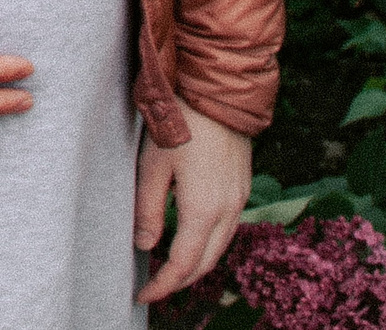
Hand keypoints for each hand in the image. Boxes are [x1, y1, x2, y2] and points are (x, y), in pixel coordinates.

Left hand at [135, 101, 253, 303]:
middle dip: (180, 281)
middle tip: (154, 288)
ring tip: (170, 270)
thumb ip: (148, 210)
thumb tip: (145, 246)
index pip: (183, 265)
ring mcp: (240, 197)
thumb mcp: (153, 165)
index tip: (142, 295)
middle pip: (206, 262)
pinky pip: (229, 227)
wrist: (216, 89)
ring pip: (221, 247)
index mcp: (204, 209)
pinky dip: (210, 243)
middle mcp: (228, 209)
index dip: (163, 286)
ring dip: (197, 264)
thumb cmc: (179, 122)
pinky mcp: (242, 185)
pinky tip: (193, 239)